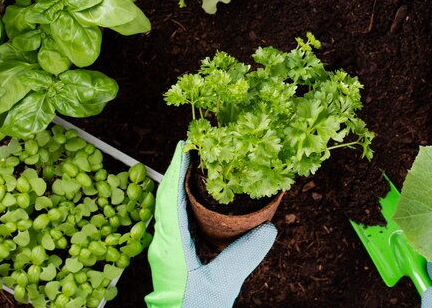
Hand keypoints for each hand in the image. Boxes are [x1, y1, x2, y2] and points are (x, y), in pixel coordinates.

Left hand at [145, 142, 276, 307]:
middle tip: (191, 148)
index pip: (171, 199)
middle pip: (165, 197)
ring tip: (192, 165)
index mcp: (170, 246)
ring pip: (166, 206)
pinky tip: (193, 196)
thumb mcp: (223, 284)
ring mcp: (164, 248)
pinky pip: (172, 217)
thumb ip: (244, 256)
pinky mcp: (170, 253)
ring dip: (177, 182)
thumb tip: (268, 229)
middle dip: (177, 170)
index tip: (183, 148)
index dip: (177, 171)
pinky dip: (180, 199)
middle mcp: (162, 242)